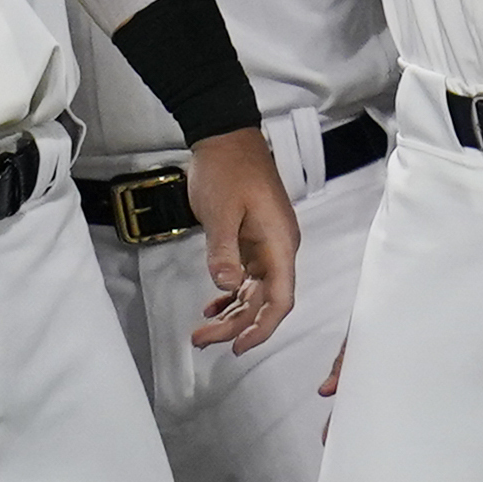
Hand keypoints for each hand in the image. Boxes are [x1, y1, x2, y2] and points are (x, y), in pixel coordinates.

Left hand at [180, 128, 300, 352]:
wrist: (224, 135)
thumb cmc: (228, 168)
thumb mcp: (221, 210)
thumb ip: (224, 250)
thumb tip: (227, 286)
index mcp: (279, 243)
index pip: (280, 298)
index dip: (263, 327)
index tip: (240, 346)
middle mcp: (278, 248)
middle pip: (263, 300)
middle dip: (236, 325)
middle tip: (203, 340)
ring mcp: (265, 245)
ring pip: (253, 291)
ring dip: (230, 313)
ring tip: (202, 332)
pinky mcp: (250, 239)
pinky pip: (244, 276)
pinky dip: (229, 294)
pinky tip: (212, 306)